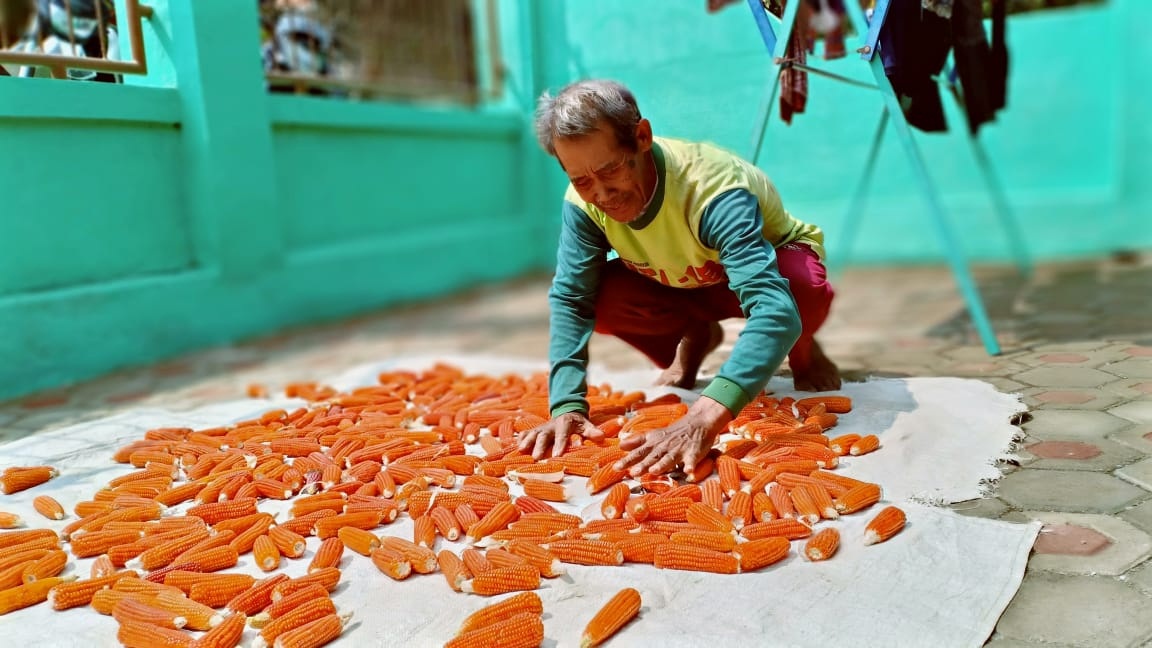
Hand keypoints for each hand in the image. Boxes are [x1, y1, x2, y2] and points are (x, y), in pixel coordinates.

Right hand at [517, 412, 604, 459]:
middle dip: (539, 446)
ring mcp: (540, 428)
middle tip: (537, 458)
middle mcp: (550, 426)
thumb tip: (601, 437)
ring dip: (526, 442)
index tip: (557, 455)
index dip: (559, 444)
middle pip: (543, 435)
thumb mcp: (585, 425)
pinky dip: (519, 440)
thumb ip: (592, 431)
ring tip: (521, 450)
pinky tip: (514, 448)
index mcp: (564, 424)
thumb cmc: (577, 423)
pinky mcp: (533, 431)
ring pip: (531, 434)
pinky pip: (524, 434)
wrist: (566, 412)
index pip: (562, 435)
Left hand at [613, 396, 732, 476]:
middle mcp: (664, 446)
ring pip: (669, 458)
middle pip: (652, 456)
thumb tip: (620, 445)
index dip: (628, 459)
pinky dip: (690, 465)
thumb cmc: (674, 432)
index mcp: (654, 442)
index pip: (639, 452)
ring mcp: (679, 449)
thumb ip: (638, 441)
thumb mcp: (654, 435)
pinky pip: (692, 459)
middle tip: (633, 473)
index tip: (616, 467)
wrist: (698, 422)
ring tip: (654, 471)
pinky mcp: (694, 452)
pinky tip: (688, 472)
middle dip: (642, 464)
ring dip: (662, 464)